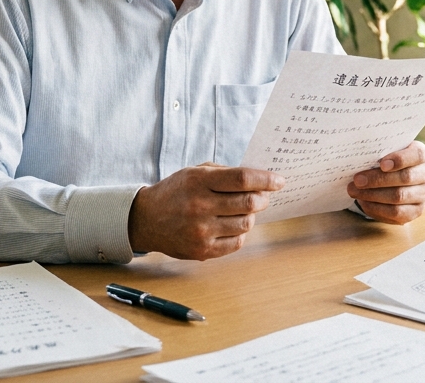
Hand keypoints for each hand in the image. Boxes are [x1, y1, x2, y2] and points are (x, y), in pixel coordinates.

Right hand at [128, 164, 284, 259]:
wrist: (145, 220)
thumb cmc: (176, 192)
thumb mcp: (194, 172)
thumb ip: (225, 173)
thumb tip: (259, 180)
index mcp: (199, 182)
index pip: (242, 179)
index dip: (266, 179)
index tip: (278, 181)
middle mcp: (200, 207)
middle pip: (248, 203)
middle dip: (263, 198)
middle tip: (262, 196)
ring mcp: (201, 232)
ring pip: (246, 224)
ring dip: (251, 216)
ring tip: (242, 210)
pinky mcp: (202, 251)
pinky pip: (236, 243)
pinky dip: (240, 233)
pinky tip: (230, 225)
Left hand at [346, 140, 424, 223]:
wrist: (395, 179)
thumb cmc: (388, 162)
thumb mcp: (386, 152)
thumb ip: (379, 153)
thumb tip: (359, 160)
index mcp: (421, 154)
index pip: (417, 155)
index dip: (400, 159)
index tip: (382, 164)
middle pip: (405, 178)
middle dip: (378, 179)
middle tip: (357, 180)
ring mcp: (424, 194)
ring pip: (399, 196)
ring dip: (373, 195)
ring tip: (355, 191)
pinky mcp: (416, 211)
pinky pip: (397, 213)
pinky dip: (377, 208)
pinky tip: (364, 203)